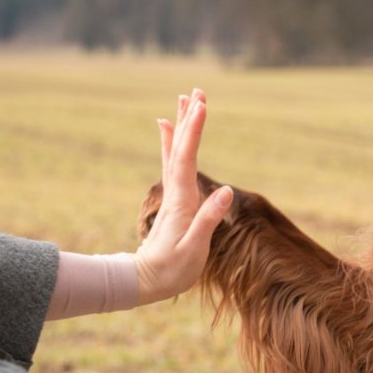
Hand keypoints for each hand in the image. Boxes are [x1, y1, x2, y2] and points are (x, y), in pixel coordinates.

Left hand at [135, 89, 232, 304]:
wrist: (145, 281)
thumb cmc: (172, 270)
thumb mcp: (194, 250)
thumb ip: (208, 220)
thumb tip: (227, 190)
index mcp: (182, 201)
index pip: (187, 158)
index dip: (194, 131)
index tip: (201, 106)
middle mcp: (175, 191)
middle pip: (180, 148)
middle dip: (189, 119)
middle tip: (196, 90)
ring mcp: (173, 194)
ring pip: (175, 151)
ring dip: (181, 125)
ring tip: (186, 99)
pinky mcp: (174, 199)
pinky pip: (172, 162)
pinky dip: (171, 142)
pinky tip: (167, 128)